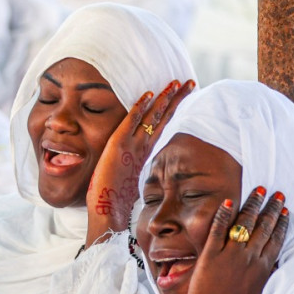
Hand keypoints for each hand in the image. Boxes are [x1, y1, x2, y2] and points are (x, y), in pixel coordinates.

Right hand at [84, 79, 195, 245]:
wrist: (105, 211)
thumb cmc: (118, 201)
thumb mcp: (138, 183)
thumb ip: (149, 174)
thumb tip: (168, 177)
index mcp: (141, 152)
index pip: (160, 126)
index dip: (173, 111)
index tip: (186, 98)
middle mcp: (136, 144)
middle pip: (158, 116)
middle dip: (173, 98)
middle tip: (188, 82)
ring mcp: (127, 144)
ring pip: (149, 116)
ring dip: (163, 99)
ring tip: (177, 83)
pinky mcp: (117, 146)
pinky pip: (130, 122)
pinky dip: (139, 108)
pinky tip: (149, 95)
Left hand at [186, 187, 288, 293]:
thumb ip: (265, 279)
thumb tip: (272, 268)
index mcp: (264, 270)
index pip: (276, 240)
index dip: (282, 223)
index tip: (285, 210)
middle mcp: (250, 259)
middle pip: (264, 227)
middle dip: (271, 208)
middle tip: (277, 193)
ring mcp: (231, 256)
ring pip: (244, 224)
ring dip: (252, 205)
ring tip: (258, 190)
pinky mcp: (210, 257)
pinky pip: (218, 230)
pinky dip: (223, 214)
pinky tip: (228, 201)